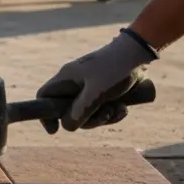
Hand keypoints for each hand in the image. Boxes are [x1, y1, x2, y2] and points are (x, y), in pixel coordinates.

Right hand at [37, 30, 157, 133]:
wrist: (138, 53)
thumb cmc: (115, 69)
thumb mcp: (97, 92)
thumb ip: (80, 111)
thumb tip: (67, 127)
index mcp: (67, 78)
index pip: (44, 96)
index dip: (45, 114)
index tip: (55, 130)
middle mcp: (74, 83)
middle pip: (69, 111)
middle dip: (87, 120)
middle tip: (104, 115)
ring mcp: (88, 87)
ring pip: (87, 113)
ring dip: (104, 117)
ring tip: (120, 109)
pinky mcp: (103, 90)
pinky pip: (101, 109)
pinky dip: (112, 112)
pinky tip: (124, 108)